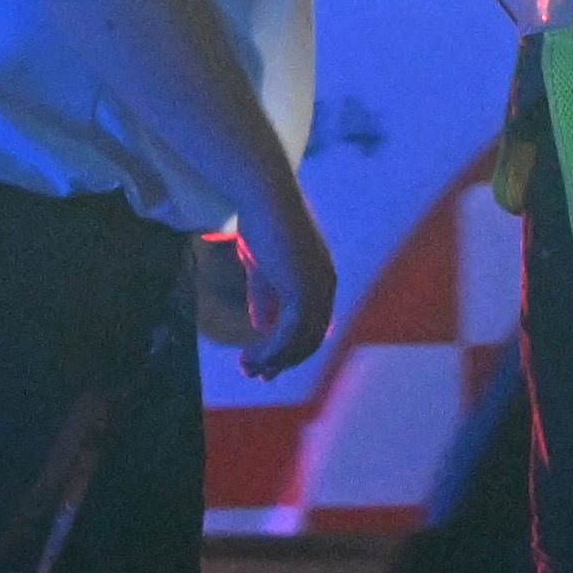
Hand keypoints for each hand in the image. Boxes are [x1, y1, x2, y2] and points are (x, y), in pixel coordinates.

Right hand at [221, 191, 341, 380]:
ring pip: (300, 341)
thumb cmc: (262, 225)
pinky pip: (289, 333)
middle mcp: (326, 287)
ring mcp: (317, 289)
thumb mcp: (263, 269)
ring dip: (273, 359)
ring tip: (247, 367)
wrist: (265, 198)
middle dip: (283, 360)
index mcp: (322, 280)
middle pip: (311, 339)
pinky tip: (249, 355)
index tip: (267, 365)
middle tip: (255, 374)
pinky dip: (270, 349)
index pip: (315, 325)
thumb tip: (261, 328)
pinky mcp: (302, 290)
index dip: (292, 348)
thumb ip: (266, 298)